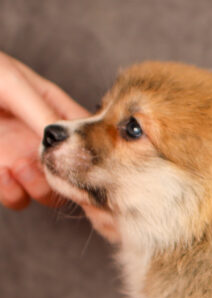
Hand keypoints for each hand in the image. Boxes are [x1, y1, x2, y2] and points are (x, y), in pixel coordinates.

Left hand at [0, 52, 87, 209]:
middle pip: (74, 173)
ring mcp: (17, 159)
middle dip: (67, 177)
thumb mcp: (10, 82)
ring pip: (47, 192)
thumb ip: (43, 111)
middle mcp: (38, 139)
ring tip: (19, 168)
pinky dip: (10, 191)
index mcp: (50, 109)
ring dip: (38, 186)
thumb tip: (74, 141)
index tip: (96, 163)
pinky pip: (14, 197)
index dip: (98, 153)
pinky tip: (0, 171)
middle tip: (51, 169)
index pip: (89, 137)